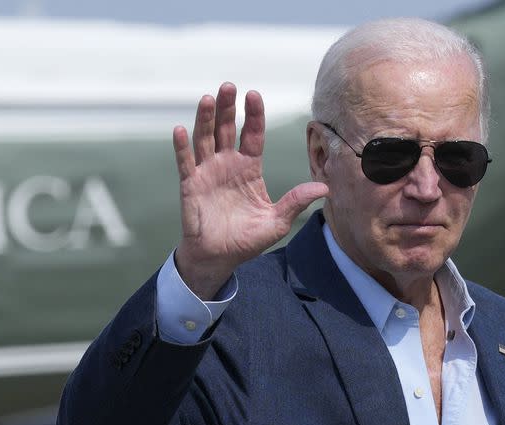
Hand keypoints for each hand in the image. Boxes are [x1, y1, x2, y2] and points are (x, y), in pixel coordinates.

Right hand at [173, 83, 327, 299]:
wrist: (220, 258)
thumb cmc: (247, 240)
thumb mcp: (277, 221)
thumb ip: (296, 202)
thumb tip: (325, 188)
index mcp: (249, 169)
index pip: (253, 135)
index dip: (254, 115)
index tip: (254, 95)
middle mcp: (228, 164)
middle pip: (227, 129)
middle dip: (228, 108)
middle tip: (229, 86)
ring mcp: (208, 172)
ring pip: (205, 139)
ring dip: (205, 118)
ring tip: (208, 98)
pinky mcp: (190, 185)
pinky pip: (185, 162)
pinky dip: (182, 146)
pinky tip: (180, 129)